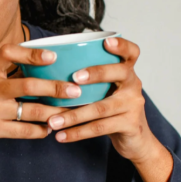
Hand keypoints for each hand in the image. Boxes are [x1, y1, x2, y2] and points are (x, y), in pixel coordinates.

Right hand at [0, 43, 80, 181]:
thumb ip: (1, 76)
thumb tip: (35, 71)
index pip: (8, 54)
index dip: (31, 54)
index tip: (52, 56)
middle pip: (28, 85)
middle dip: (55, 88)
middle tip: (75, 90)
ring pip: (31, 110)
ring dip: (54, 113)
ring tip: (69, 113)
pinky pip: (23, 131)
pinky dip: (39, 131)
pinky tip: (48, 130)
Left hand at [46, 36, 172, 181]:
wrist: (135, 140)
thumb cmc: (110, 108)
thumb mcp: (105, 89)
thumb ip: (88, 79)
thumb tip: (45, 69)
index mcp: (126, 71)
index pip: (130, 52)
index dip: (121, 45)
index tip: (105, 41)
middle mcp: (133, 85)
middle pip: (118, 73)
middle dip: (95, 73)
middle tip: (73, 79)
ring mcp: (133, 105)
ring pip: (101, 108)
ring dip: (73, 115)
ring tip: (52, 121)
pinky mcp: (129, 124)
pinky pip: (99, 128)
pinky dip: (77, 133)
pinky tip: (60, 136)